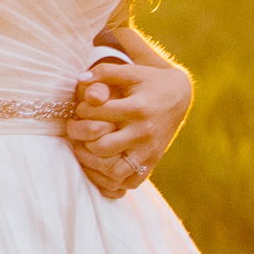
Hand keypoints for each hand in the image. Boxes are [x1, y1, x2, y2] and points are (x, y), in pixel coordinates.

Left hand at [66, 49, 192, 197]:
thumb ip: (105, 71)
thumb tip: (80, 80)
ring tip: (83, 147)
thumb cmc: (148, 80)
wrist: (179, 95)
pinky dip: (111, 180)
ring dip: (92, 163)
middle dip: (81, 137)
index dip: (81, 109)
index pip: (96, 115)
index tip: (81, 107)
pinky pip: (130, 182)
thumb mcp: (130, 70)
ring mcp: (149, 151)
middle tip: (74, 129)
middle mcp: (144, 133)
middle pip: (101, 146)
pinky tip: (99, 165)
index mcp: (138, 109)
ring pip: (114, 171)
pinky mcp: (152, 162)